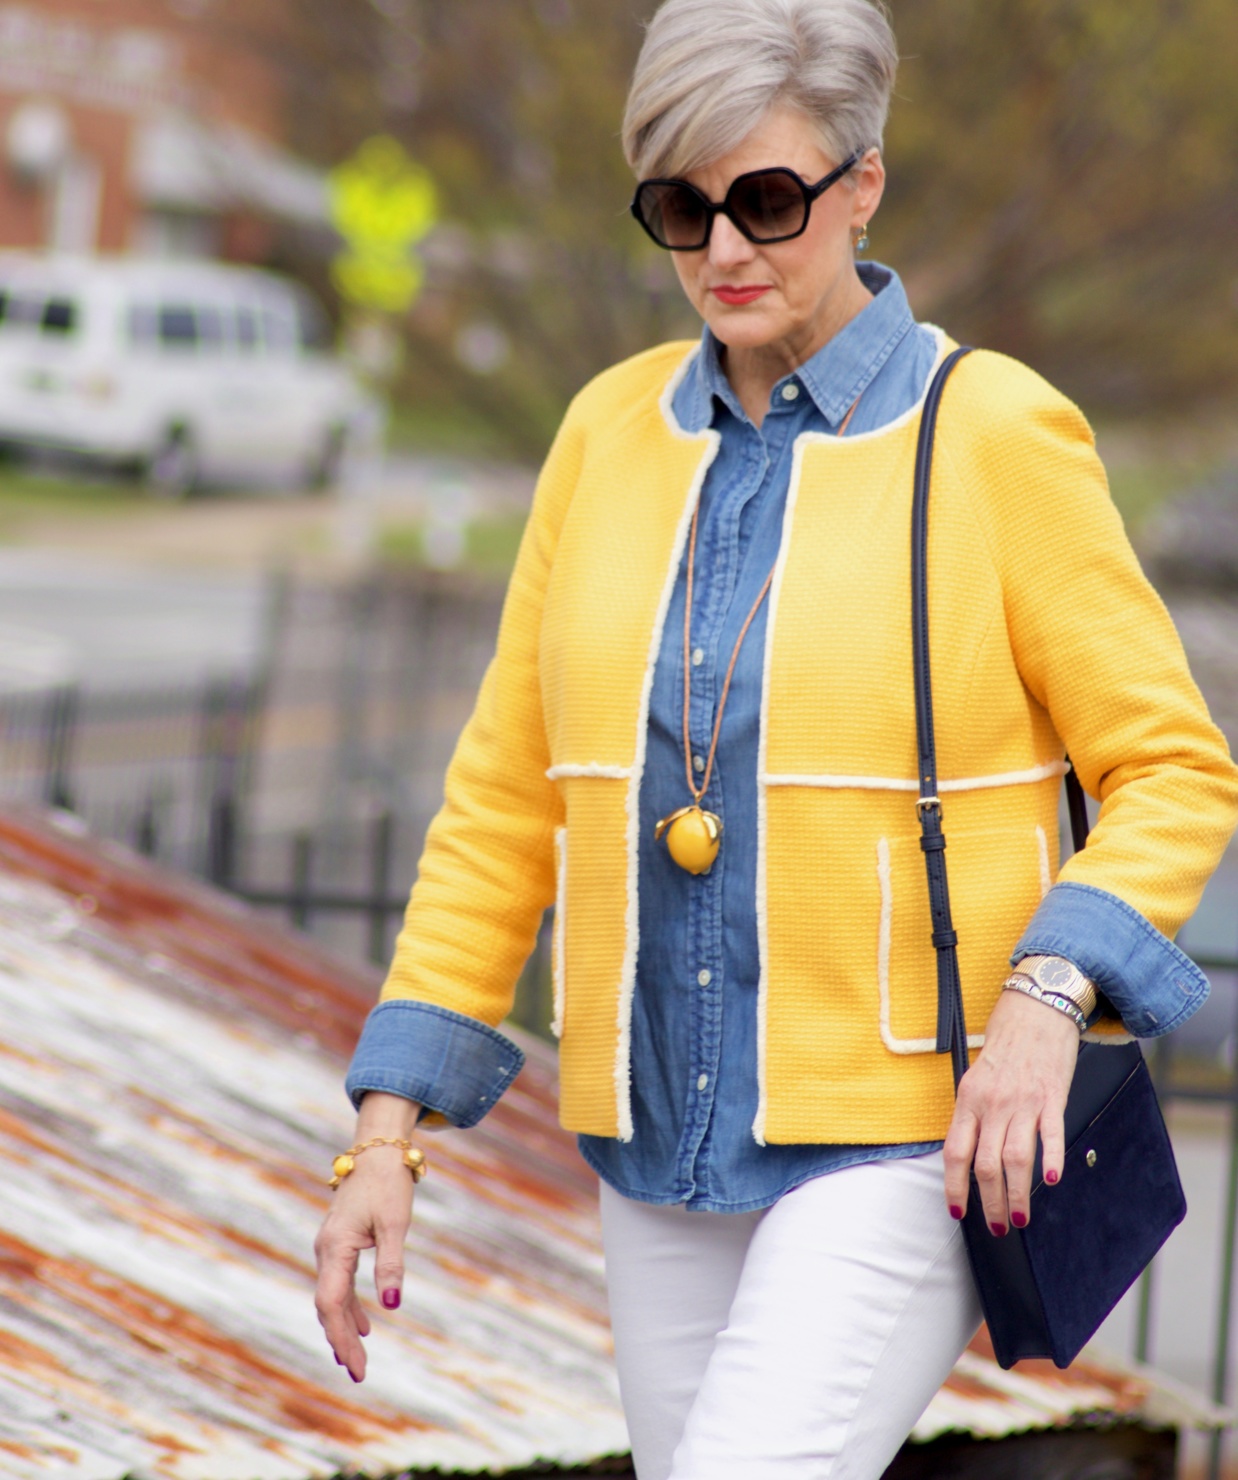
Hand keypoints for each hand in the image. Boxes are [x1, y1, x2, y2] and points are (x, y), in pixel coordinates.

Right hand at [314, 1094, 419, 1381]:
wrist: (378, 1150)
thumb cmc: (388, 1183)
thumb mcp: (395, 1223)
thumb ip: (391, 1263)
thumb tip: (392, 1304)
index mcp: (335, 1247)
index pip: (332, 1303)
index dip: (342, 1337)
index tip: (357, 1365)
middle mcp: (326, 1249)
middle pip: (328, 1305)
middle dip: (341, 1340)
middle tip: (358, 1373)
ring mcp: (331, 1246)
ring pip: (332, 1296)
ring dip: (344, 1327)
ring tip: (357, 1358)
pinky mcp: (340, 1242)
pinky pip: (339, 1283)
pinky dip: (349, 1306)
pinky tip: (364, 1324)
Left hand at [943, 989, 1078, 1235]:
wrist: (1035, 1010)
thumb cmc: (1005, 1045)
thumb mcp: (975, 1077)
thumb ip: (973, 1114)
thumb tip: (968, 1155)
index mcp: (969, 1100)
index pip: (956, 1152)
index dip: (954, 1186)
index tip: (958, 1211)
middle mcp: (993, 1104)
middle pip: (986, 1165)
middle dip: (989, 1203)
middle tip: (996, 1228)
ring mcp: (1023, 1102)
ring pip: (1016, 1159)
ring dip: (1017, 1195)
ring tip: (1019, 1218)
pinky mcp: (1051, 1098)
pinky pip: (1050, 1135)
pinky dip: (1050, 1160)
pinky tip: (1050, 1181)